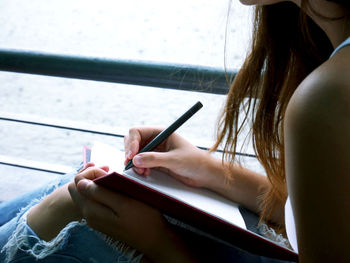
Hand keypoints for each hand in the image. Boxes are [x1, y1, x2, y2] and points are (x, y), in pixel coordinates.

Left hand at [68, 166, 192, 261]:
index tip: (107, 171)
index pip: (77, 183)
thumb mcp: (124, 203)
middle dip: (90, 176)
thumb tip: (80, 183)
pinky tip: (114, 189)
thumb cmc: (144, 218)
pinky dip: (99, 191)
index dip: (92, 172)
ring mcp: (93, 218)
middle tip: (108, 172)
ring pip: (84, 194)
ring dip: (95, 183)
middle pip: (77, 188)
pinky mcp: (100, 219)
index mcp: (91, 210)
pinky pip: (91, 200)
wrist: (153, 238)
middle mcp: (88, 215)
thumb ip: (101, 193)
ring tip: (112, 179)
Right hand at [124, 126, 219, 187]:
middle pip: (133, 141)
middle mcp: (156, 140)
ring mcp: (155, 151)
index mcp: (161, 132)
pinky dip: (139, 168)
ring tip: (141, 171)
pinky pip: (141, 162)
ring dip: (134, 163)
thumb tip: (135, 160)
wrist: (204, 174)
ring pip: (135, 153)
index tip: (131, 156)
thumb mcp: (174, 160)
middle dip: (130, 153)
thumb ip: (154, 159)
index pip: (138, 132)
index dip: (131, 143)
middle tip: (130, 164)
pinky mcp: (156, 161)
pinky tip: (145, 173)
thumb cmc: (194, 162)